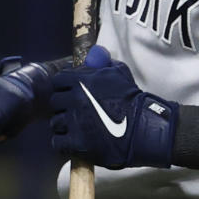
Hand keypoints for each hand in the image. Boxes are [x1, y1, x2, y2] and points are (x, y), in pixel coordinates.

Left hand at [50, 46, 177, 168]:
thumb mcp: (119, 72)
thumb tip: (93, 55)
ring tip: (76, 127)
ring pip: (55, 122)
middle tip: (74, 111)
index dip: (63, 86)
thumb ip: (103, 62)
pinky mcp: (77, 143)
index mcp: (81, 81)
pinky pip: (58, 142)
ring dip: (63, 125)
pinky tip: (73, 141)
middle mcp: (74, 100)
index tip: (69, 91)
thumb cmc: (133, 99)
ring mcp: (74, 122)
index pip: (58, 80)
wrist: (143, 127)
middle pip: (55, 101)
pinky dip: (64, 143)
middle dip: (63, 106)